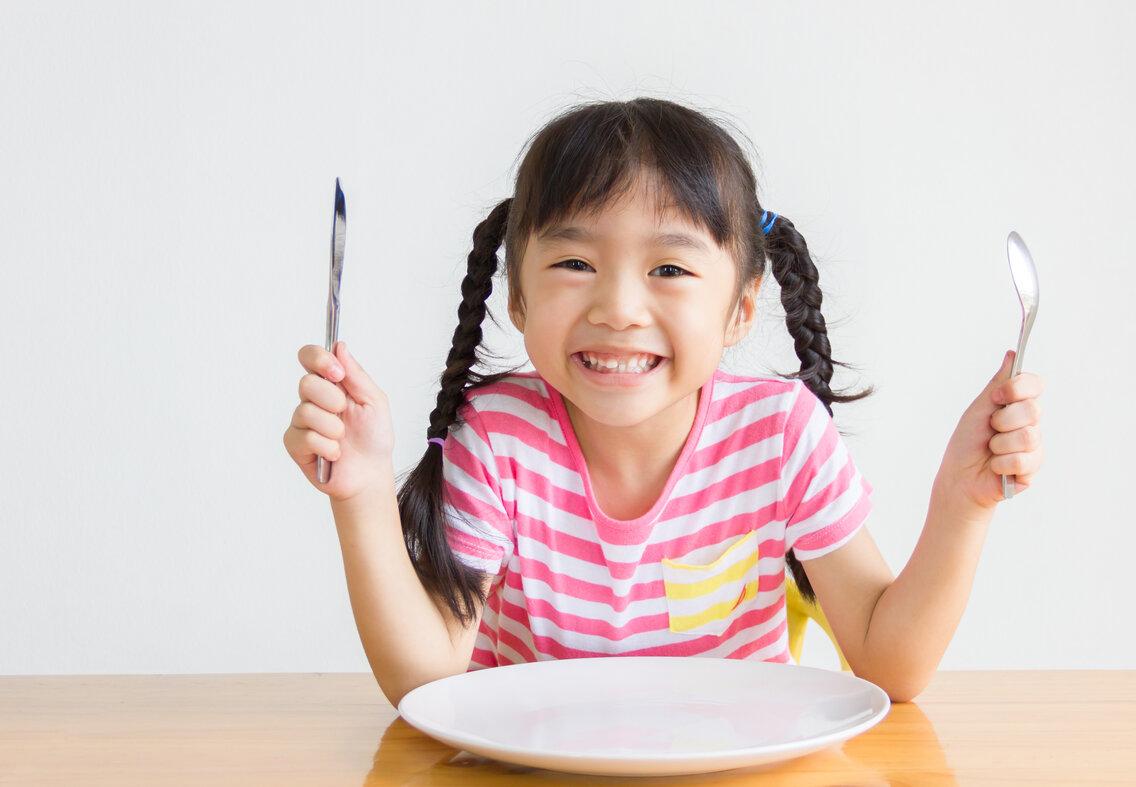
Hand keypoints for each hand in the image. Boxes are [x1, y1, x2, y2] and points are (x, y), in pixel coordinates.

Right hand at [282, 341, 396, 502]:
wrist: (371, 473)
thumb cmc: (374, 437)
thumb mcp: (374, 401)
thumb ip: (356, 374)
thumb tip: (339, 346)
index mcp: (332, 384)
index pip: (309, 358)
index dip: (318, 359)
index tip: (337, 372)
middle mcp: (312, 400)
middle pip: (306, 383)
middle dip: (332, 399)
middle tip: (345, 412)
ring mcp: (301, 422)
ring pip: (305, 412)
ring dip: (333, 427)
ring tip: (343, 438)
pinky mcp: (295, 444)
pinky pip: (305, 437)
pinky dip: (327, 447)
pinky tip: (336, 454)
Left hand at [933, 349, 1045, 511]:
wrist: (959, 478)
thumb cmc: (967, 442)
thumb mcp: (979, 409)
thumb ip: (998, 384)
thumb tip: (1012, 354)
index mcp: (1017, 405)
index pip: (1035, 384)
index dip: (1018, 388)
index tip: (997, 397)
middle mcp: (1030, 423)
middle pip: (1033, 410)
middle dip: (1003, 421)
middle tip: (990, 431)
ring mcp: (1034, 446)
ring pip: (1028, 436)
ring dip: (1000, 445)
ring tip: (991, 451)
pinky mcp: (1033, 468)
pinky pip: (1023, 460)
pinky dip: (1001, 463)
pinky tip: (996, 468)